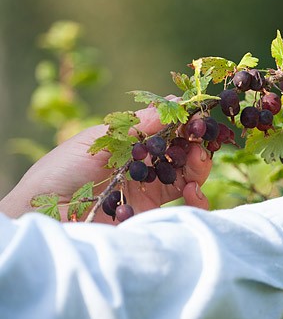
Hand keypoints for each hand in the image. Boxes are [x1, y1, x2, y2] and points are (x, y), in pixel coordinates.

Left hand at [0, 106, 211, 221]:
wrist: (43, 213)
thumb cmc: (61, 170)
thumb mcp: (98, 139)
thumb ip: (137, 124)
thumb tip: (176, 101)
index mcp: (132, 145)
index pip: (168, 132)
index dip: (186, 124)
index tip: (198, 117)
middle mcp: (145, 167)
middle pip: (183, 153)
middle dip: (197, 143)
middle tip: (202, 138)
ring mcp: (150, 192)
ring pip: (189, 177)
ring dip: (200, 166)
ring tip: (197, 160)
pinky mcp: (152, 217)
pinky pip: (185, 208)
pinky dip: (197, 198)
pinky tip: (192, 190)